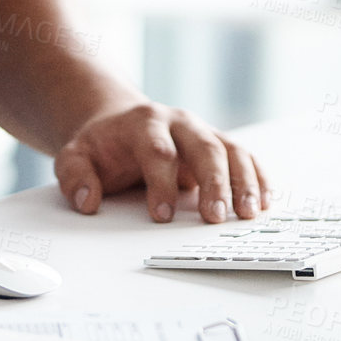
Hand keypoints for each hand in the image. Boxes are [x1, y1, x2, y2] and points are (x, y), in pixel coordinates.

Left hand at [54, 102, 269, 223]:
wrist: (119, 125)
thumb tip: (87, 201)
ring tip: (249, 213)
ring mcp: (202, 131)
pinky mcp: (218, 144)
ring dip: (244, 181)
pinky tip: (265, 201)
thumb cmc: (102, 147)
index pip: (158, 151)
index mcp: (143, 123)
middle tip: (215, 217)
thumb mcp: (75, 157)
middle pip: (203, 146)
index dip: (161, 183)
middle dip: (213, 182)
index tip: (160, 216)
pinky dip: (258, 177)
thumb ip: (75, 176)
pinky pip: (244, 157)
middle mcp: (178, 122)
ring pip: (231, 149)